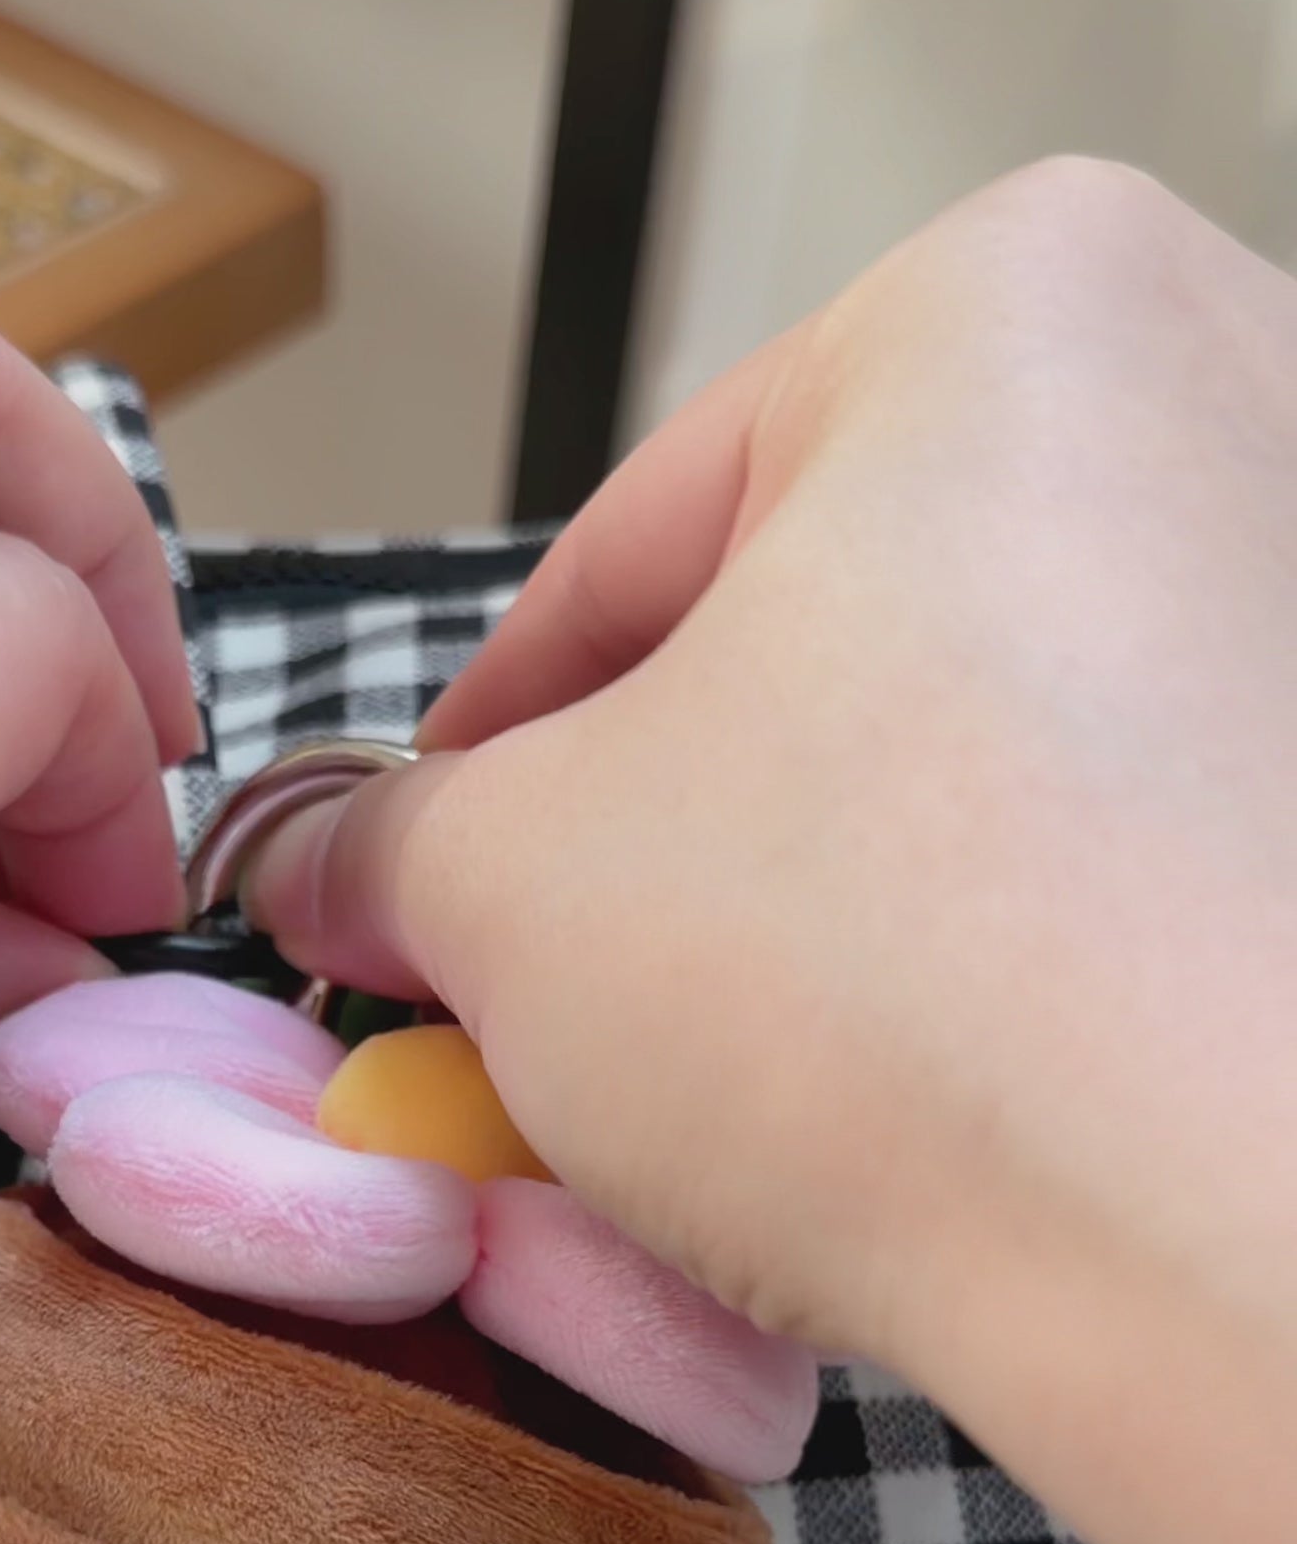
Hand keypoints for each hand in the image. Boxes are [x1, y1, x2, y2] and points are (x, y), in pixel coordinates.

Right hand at [248, 163, 1296, 1543]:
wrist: (1237, 1248)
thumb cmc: (911, 989)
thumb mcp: (509, 885)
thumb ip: (388, 846)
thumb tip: (336, 870)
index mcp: (1016, 295)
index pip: (648, 539)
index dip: (494, 744)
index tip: (420, 872)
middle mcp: (1233, 388)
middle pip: (837, 633)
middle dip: (681, 822)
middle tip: (557, 987)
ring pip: (987, 759)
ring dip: (833, 907)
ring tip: (729, 1080)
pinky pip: (1135, 865)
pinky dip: (1013, 967)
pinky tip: (920, 1113)